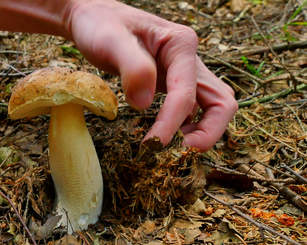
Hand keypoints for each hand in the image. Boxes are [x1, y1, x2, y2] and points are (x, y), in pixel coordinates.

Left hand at [65, 0, 237, 150]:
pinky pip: (192, 110)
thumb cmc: (101, 25)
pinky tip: (164, 136)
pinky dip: (186, 127)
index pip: (186, 92)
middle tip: (181, 154)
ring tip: (173, 150)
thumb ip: (132, 68)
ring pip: (213, 107)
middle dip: (209, 132)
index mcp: (181, 44)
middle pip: (221, 102)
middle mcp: (190, 59)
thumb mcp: (110, 41)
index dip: (172, 122)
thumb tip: (144, 104)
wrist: (93, 20)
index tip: (153, 144)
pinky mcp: (173, 84)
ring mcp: (184, 73)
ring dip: (202, 132)